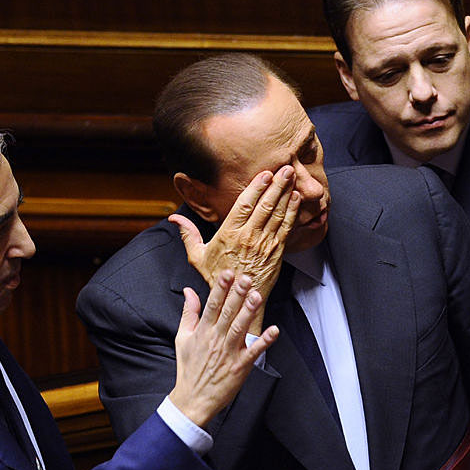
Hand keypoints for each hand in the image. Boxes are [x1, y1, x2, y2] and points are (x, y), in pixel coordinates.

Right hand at [169, 166, 299, 331]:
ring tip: (292, 177)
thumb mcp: (197, 257)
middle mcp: (248, 237)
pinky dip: (292, 212)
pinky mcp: (276, 253)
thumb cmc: (219, 279)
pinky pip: (286, 228)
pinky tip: (296, 199)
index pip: (244, 205)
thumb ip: (188, 235)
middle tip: (285, 169)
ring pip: (277, 214)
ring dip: (286, 194)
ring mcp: (264, 245)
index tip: (264, 174)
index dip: (256, 187)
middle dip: (276, 185)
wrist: (238, 301)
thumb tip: (173, 218)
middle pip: (264, 205)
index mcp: (229, 234)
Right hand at [169, 270, 278, 427]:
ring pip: (240, 328)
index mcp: (202, 331)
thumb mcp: (182, 338)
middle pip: (227, 313)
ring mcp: (228, 353)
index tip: (228, 274)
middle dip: (237, 295)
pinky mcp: (240, 366)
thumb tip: (189, 291)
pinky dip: (264, 342)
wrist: (193, 399)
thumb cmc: (189, 368)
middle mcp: (216, 340)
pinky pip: (254, 352)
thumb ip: (188, 312)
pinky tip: (274, 331)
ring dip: (249, 312)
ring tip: (257, 296)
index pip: (212, 305)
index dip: (221, 288)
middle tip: (246, 278)